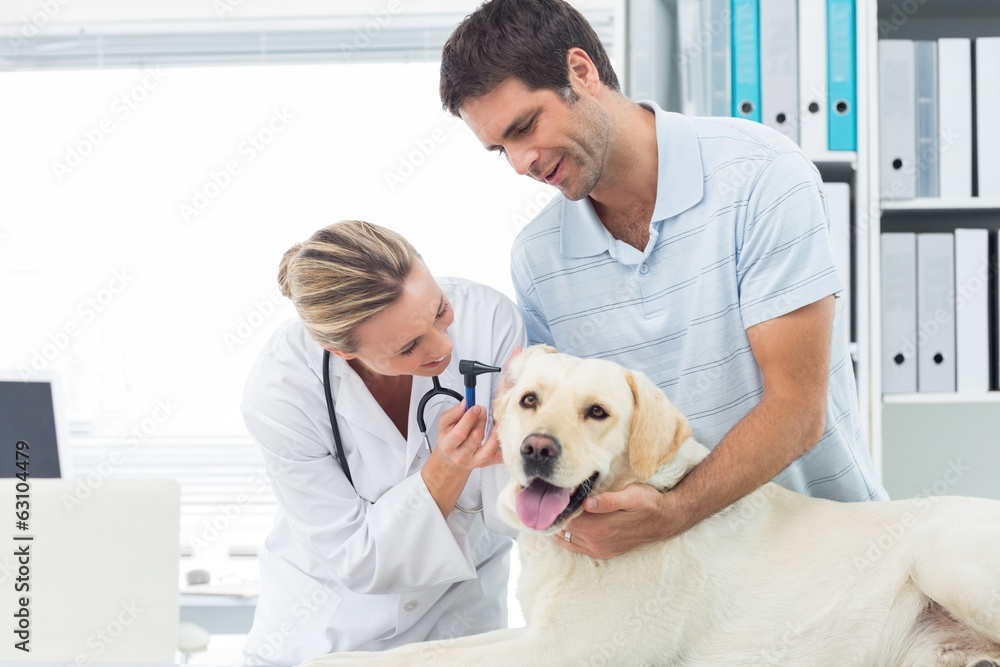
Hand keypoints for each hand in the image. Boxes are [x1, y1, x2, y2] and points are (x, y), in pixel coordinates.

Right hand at [432, 401, 500, 470]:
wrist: (451, 459)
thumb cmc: (449, 440)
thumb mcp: (445, 424)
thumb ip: (454, 412)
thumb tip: (465, 403)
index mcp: (448, 445)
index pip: (460, 432)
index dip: (470, 418)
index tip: (476, 407)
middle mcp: (461, 456)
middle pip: (476, 437)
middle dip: (481, 420)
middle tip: (483, 410)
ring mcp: (474, 462)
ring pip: (489, 449)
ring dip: (494, 432)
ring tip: (494, 421)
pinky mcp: (485, 464)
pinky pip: (498, 457)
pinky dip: (502, 446)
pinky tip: (502, 436)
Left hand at [554, 484, 686, 558]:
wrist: (666, 520)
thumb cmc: (649, 503)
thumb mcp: (632, 496)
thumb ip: (608, 501)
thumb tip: (586, 503)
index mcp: (599, 528)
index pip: (566, 520)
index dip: (555, 508)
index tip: (548, 495)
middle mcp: (596, 543)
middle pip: (564, 531)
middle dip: (554, 517)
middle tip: (544, 501)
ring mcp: (599, 550)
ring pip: (567, 541)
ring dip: (559, 528)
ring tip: (551, 512)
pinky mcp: (604, 552)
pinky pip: (577, 548)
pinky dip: (568, 537)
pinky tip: (564, 525)